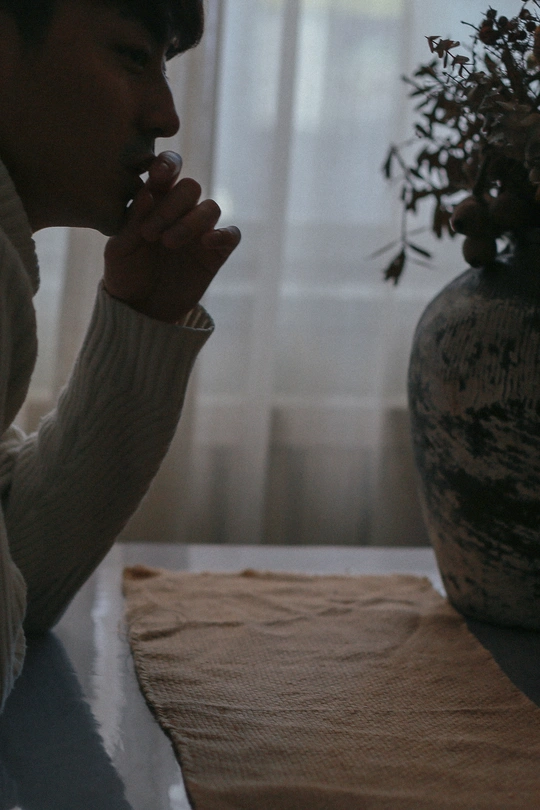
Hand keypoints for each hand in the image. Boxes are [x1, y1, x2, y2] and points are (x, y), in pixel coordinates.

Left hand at [103, 151, 240, 322]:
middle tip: (151, 233)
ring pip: (210, 208)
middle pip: (190, 187)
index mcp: (154, 200)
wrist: (140, 311)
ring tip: (168, 244)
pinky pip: (231, 235)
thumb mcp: (119, 249)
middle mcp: (180, 211)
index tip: (158, 176)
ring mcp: (199, 232)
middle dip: (172, 206)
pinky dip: (223, 234)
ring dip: (190, 222)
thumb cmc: (124, 275)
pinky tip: (205, 244)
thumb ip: (133, 220)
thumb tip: (149, 192)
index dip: (168, 165)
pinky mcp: (215, 254)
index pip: (167, 171)